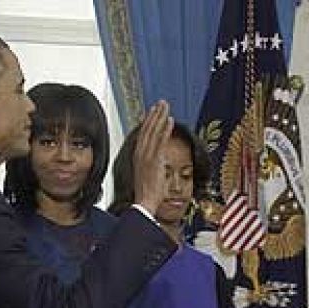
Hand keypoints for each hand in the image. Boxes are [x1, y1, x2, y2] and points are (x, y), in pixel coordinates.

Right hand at [129, 101, 173, 217]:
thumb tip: (160, 157)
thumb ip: (153, 163)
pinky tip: (170, 121)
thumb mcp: (149, 174)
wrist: (144, 203)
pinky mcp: (154, 160)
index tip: (153, 111)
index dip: (148, 121)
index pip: (143, 134)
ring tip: (165, 106)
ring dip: (160, 117)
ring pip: (153, 132)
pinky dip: (165, 130)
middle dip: (154, 114)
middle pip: (147, 129)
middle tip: (161, 103)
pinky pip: (160, 142)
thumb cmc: (147, 192)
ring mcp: (147, 156)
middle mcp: (140, 153)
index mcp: (138, 156)